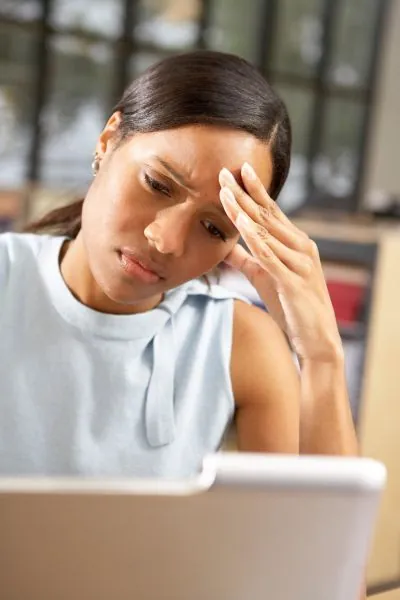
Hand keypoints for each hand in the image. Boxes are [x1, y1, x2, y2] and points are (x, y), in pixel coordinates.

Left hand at [219, 163, 342, 363]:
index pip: (271, 212)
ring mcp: (299, 262)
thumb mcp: (264, 277)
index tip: (236, 171)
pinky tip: (240, 223)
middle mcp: (301, 247)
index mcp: (296, 243)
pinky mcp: (293, 281)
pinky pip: (269, 256)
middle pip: (267, 215)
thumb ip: (246, 259)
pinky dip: (254, 238)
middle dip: (244, 193)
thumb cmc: (291, 305)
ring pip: (266, 231)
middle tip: (224, 171)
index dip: (254, 191)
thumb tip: (224, 246)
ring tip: (225, 192)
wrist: (316, 338)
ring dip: (244, 210)